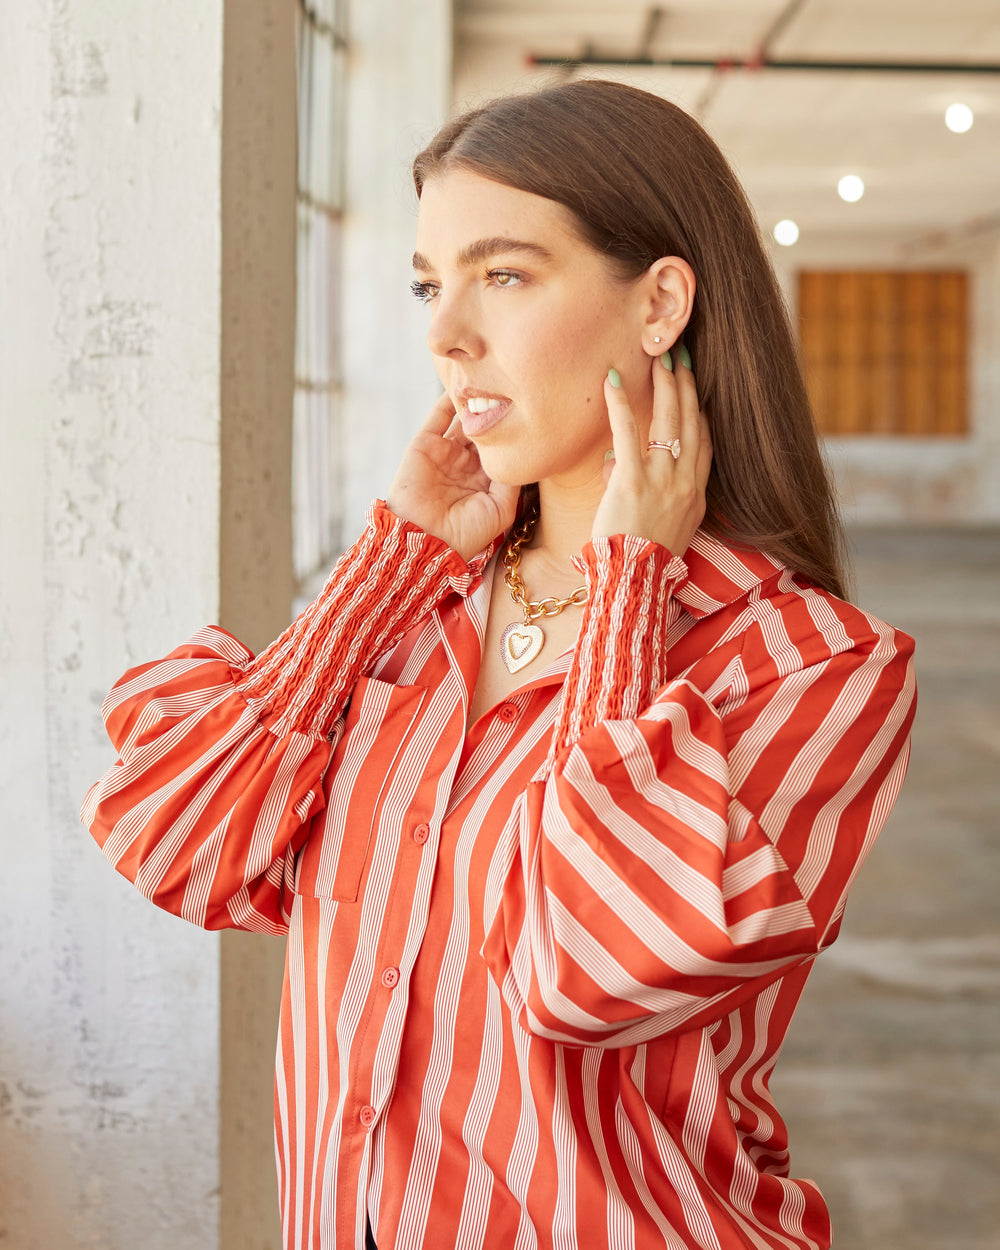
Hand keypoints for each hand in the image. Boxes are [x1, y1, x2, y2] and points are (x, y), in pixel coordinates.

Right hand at [386, 392, 520, 561]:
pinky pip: (439, 416)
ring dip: (475, 402)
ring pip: (463, 419)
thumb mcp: (501, 508)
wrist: (425, 541)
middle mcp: (465, 464)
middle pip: (484, 430)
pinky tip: (465, 382)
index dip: (514, 431)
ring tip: (492, 378)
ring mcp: (444, 453)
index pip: (502, 448)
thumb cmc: (466, 533)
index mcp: (484, 480)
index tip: (533, 410)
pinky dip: (449, 399)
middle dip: (496, 411)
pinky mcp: (425, 445)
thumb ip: (513, 478)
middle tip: (516, 387)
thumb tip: (525, 449)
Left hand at [592, 351, 711, 557]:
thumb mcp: (660, 527)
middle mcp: (685, 484)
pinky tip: (613, 380)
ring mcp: (662, 481)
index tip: (696, 387)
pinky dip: (621, 403)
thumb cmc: (641, 561)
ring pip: (668, 422)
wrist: (634, 583)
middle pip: (690, 424)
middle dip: (686, 386)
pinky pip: (627, 434)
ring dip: (664, 385)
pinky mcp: (633, 482)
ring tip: (658, 358)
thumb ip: (644, 493)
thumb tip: (617, 466)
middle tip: (679, 357)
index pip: (704, 444)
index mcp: (696, 496)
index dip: (700, 411)